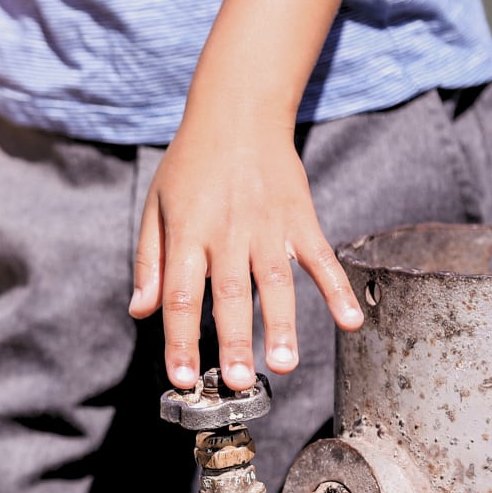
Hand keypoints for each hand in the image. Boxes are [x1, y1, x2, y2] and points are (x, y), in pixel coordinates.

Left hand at [127, 120, 362, 389]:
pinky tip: (350, 322)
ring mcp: (268, 225)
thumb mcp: (156, 207)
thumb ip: (149, 263)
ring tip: (283, 365)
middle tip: (238, 382)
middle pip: (230, 294)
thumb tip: (141, 313)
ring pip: (275, 282)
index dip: (180, 339)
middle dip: (234, 341)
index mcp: (187, 232)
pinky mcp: (300, 217)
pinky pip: (321, 258)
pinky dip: (337, 289)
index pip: (181, 294)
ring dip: (281, 325)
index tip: (182, 377)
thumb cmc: (190, 164)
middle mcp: (227, 231)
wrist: (238, 111)